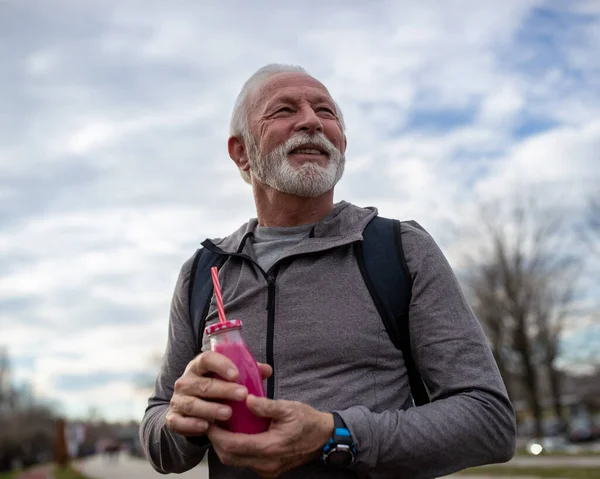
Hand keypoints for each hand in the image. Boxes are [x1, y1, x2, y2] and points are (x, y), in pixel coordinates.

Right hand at [165, 351, 271, 436]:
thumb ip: (247, 372)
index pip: (207, 359)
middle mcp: (185, 381)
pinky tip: (206, 426)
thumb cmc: (216, 389)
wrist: (191, 411)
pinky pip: (180, 422)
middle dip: (224, 390)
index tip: (237, 374)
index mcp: (198, 366)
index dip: (221, 365)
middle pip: (204, 384)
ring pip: (193, 404)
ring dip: (211, 409)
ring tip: (228, 413)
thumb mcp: (229, 379)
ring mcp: (178, 400)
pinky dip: (192, 424)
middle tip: (242, 394)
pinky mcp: (173, 418)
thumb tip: (266, 370)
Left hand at [207, 395, 333, 477]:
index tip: (209, 421)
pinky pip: (246, 462)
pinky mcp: (269, 469)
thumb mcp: (288, 408)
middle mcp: (266, 463)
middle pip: (230, 457)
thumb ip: (266, 405)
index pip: (233, 445)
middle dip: (217, 442)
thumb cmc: (308, 421)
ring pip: (236, 461)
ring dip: (225, 446)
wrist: (324, 438)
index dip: (217, 435)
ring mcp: (268, 469)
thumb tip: (246, 399)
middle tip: (211, 423)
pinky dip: (237, 450)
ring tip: (221, 427)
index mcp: (270, 447)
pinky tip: (236, 435)